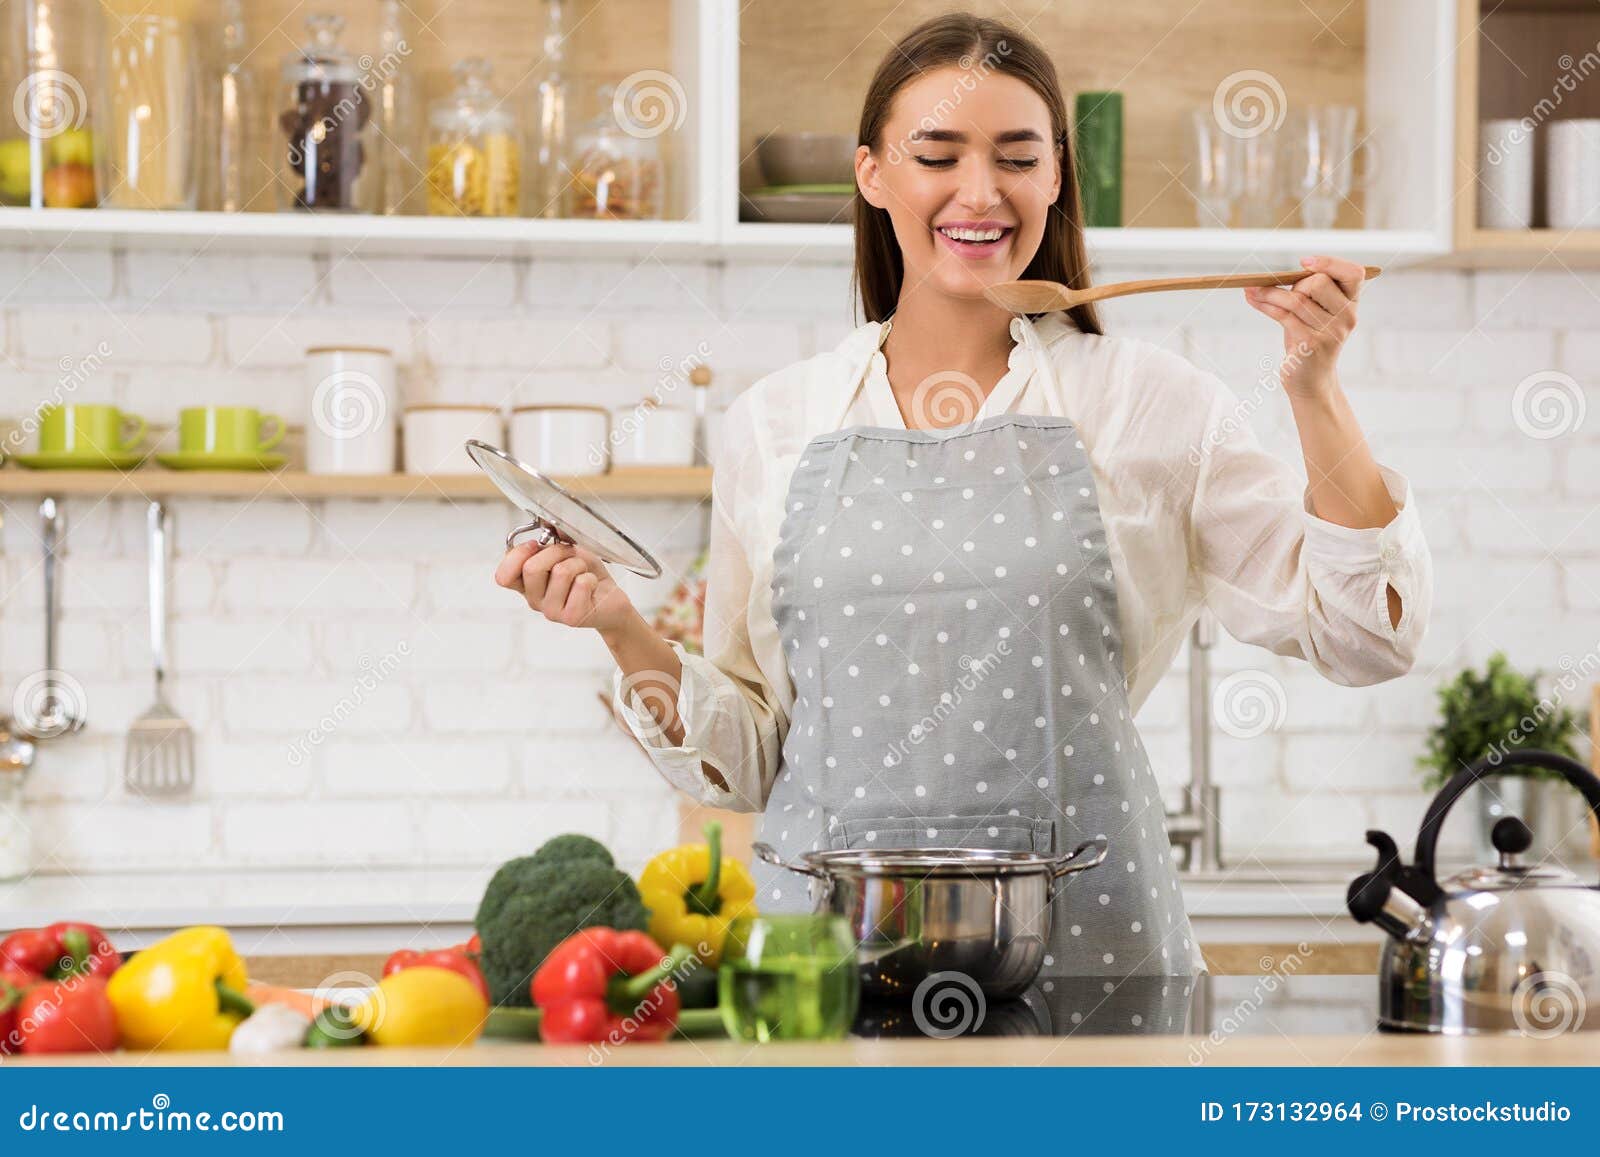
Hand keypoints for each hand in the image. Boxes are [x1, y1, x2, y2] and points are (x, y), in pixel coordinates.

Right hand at [494, 540, 636, 633]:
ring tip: (583, 572)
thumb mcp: (566, 553)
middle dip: (556, 552)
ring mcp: (552, 611)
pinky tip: (592, 586)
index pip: (503, 576)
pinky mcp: (573, 616)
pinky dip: (591, 577)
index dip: (517, 556)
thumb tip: (548, 523)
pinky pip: (581, 583)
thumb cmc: (585, 575)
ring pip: (560, 572)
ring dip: (578, 564)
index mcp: (527, 585)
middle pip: (532, 568)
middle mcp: (535, 600)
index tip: (536, 544)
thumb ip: (550, 543)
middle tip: (570, 555)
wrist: (610, 601)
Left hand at [1242, 255, 1363, 401]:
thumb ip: (1305, 294)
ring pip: (1297, 299)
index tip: (1304, 262)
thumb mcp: (1314, 314)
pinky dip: (1265, 305)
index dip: (1330, 263)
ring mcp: (1331, 332)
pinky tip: (1253, 300)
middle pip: (1319, 282)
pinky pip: (1284, 316)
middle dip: (1296, 283)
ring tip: (1252, 291)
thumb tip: (1263, 278)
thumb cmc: (1309, 341)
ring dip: (1269, 293)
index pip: (1353, 273)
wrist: (1310, 381)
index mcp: (1352, 304)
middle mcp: (1347, 317)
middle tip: (1280, 292)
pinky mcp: (1312, 345)